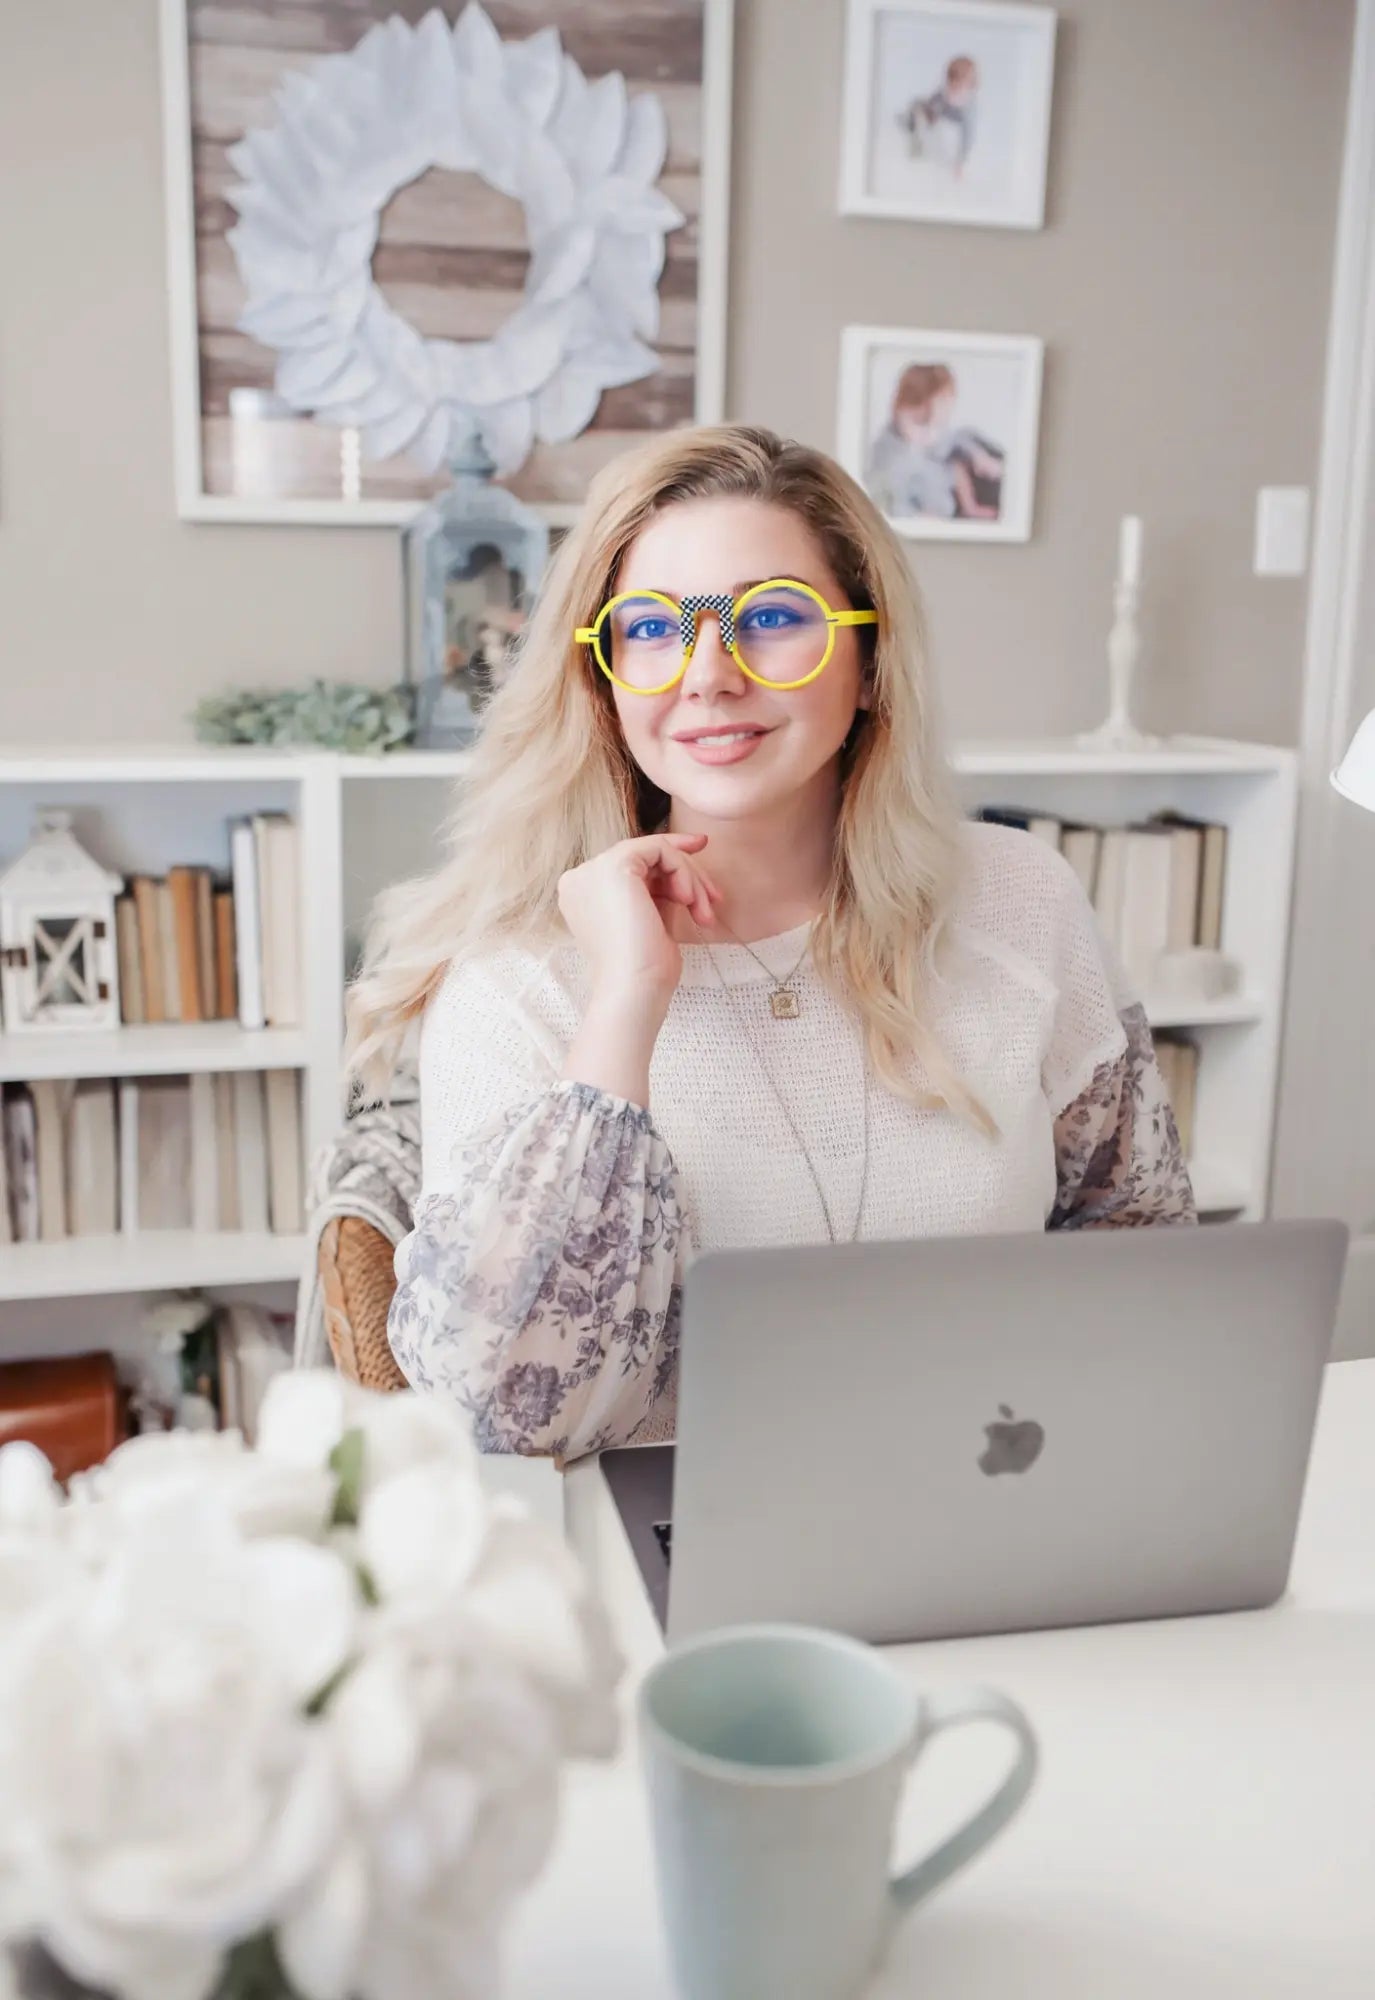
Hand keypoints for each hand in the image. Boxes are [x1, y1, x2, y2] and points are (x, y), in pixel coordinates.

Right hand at [557, 832, 720, 1011]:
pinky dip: (682, 871)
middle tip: (715, 898)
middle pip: (645, 857)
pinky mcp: (614, 866)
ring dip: (690, 878)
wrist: (634, 989)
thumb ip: (657, 893)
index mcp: (585, 894)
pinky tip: (689, 900)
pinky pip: (659, 849)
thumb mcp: (650, 921)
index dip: (670, 862)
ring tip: (703, 912)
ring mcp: (594, 870)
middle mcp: (582, 878)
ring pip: (655, 851)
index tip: (702, 865)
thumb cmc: (645, 970)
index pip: (632, 867)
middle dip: (687, 872)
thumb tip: (683, 873)